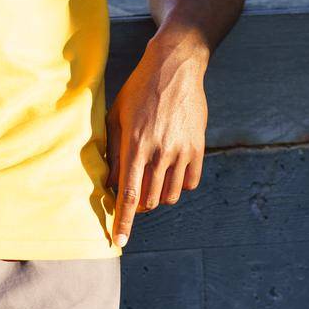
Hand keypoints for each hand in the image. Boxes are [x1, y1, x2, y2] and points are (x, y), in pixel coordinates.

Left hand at [106, 31, 208, 248]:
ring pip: (170, 195)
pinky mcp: (198, 147)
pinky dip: (178, 184)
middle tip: (134, 192)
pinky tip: (171, 171)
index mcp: (136, 144)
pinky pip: (189, 182)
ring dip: (158, 195)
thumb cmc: (140, 90)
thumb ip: (113, 152)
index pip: (128, 193)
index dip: (123, 220)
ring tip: (152, 178)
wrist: (175, 67)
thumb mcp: (117, 116)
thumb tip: (110, 184)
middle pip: (149, 198)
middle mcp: (160, 151)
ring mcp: (181, 150)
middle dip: (139, 204)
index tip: (119, 241)